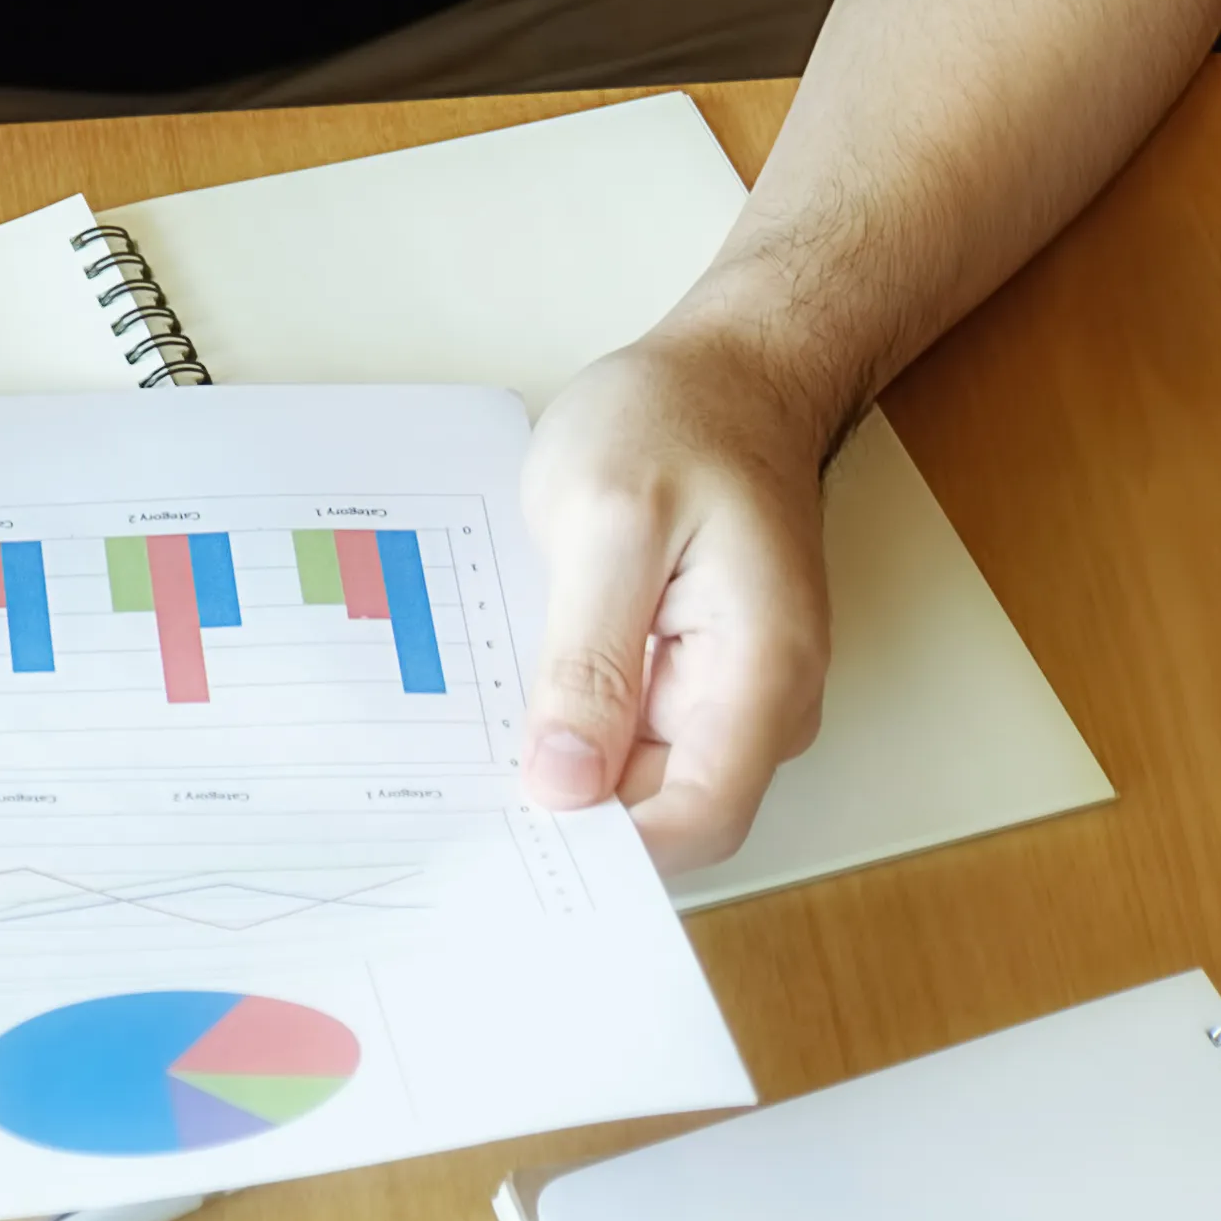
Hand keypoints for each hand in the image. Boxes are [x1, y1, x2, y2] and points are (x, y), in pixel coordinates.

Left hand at [514, 325, 836, 870]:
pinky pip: (627, 727)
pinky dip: (569, 716)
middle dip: (569, 807)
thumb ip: (590, 659)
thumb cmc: (678, 422)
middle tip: (461, 781)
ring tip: (474, 720)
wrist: (731, 372)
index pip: (697, 821)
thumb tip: (565, 784)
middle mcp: (759, 704)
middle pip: (662, 811)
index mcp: (759, 674)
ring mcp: (728, 692)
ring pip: (637, 775)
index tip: (513, 838)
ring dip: (562, 760)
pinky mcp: (691, 672)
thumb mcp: (606, 523)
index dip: (607, 848)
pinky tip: (508, 682)